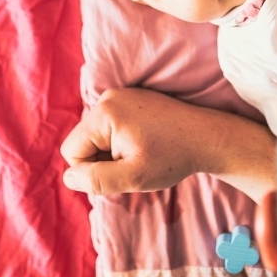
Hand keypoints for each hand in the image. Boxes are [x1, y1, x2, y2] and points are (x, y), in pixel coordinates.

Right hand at [60, 87, 276, 200]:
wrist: (208, 137)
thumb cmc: (172, 158)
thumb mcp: (133, 177)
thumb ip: (96, 180)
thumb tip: (68, 177)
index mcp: (104, 113)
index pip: (71, 151)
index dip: (92, 170)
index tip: (121, 171)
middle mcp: (108, 98)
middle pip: (84, 141)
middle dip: (103, 159)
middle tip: (134, 164)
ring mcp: (121, 96)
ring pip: (97, 136)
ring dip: (114, 151)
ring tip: (142, 153)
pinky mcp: (133, 99)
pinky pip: (111, 126)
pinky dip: (123, 141)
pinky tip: (146, 144)